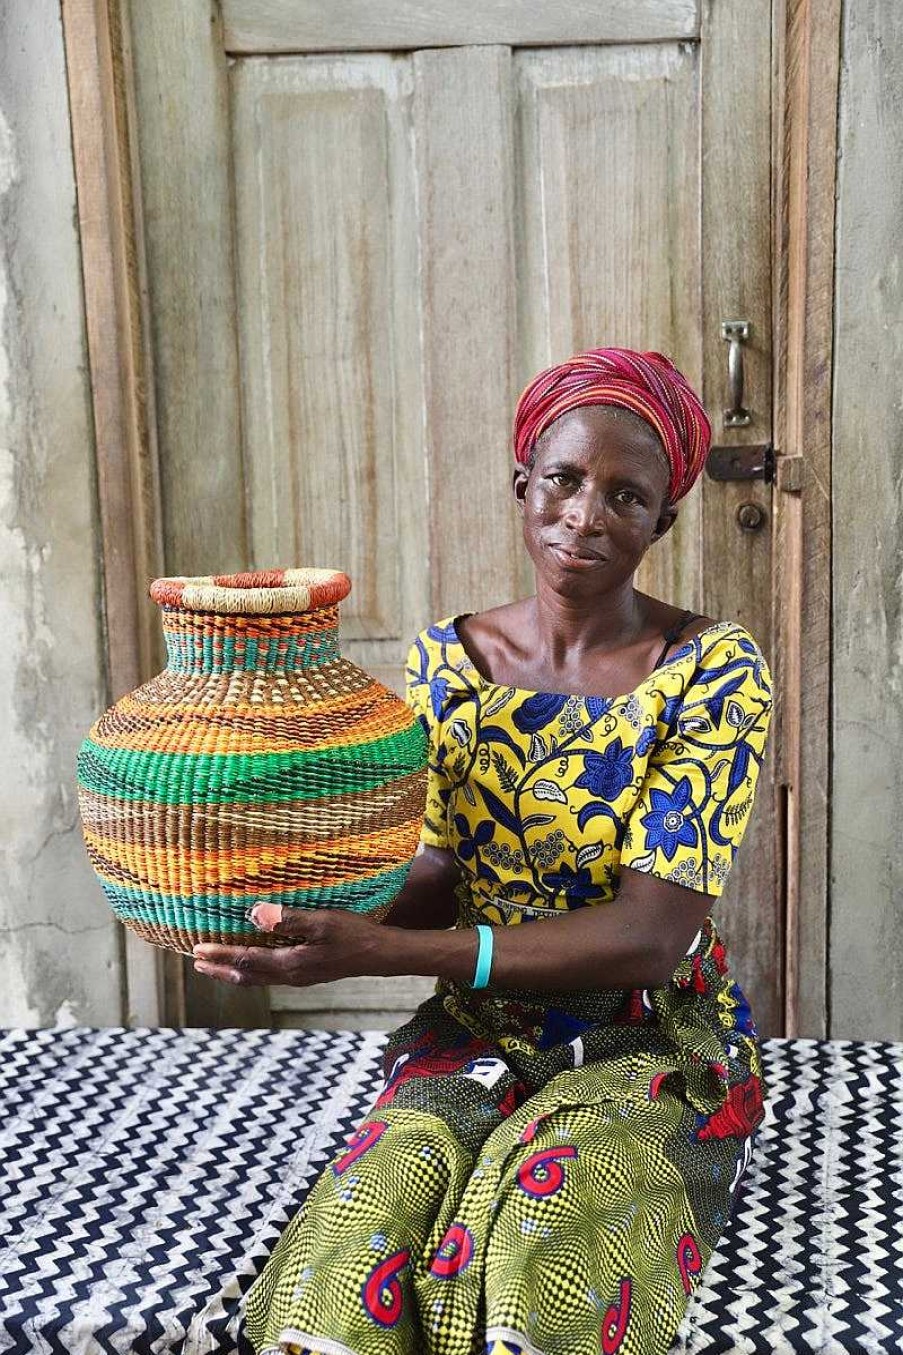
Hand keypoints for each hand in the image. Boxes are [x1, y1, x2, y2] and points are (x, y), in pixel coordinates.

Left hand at [192, 904, 386, 987]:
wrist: (380, 955)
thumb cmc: (354, 935)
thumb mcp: (322, 922)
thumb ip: (288, 919)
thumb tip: (254, 915)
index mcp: (290, 964)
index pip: (246, 961)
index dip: (220, 956)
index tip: (197, 950)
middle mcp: (291, 976)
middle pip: (247, 976)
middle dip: (221, 969)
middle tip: (197, 963)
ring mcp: (300, 977)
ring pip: (258, 978)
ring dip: (234, 971)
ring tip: (217, 966)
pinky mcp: (308, 973)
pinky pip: (270, 975)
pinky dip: (253, 970)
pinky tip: (255, 961)